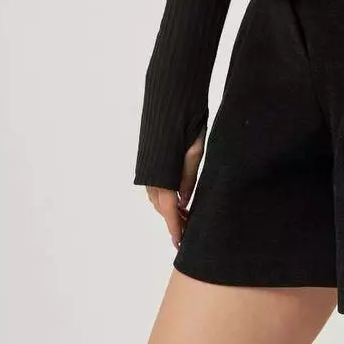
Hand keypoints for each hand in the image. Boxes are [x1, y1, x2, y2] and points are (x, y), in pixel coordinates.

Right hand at [146, 124, 205, 249]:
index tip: (180, 244)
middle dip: (174, 220)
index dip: (175, 229)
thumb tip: (185, 200)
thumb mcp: (195, 151)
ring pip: (157, 197)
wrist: (172, 99)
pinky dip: (165, 195)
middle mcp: (150, 175)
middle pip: (161, 207)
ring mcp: (148, 168)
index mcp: (163, 176)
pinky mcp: (149, 161)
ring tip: (187, 214)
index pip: (169, 211)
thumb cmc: (188, 121)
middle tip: (190, 230)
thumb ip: (189, 178)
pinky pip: (156, 186)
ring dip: (170, 208)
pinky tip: (178, 196)